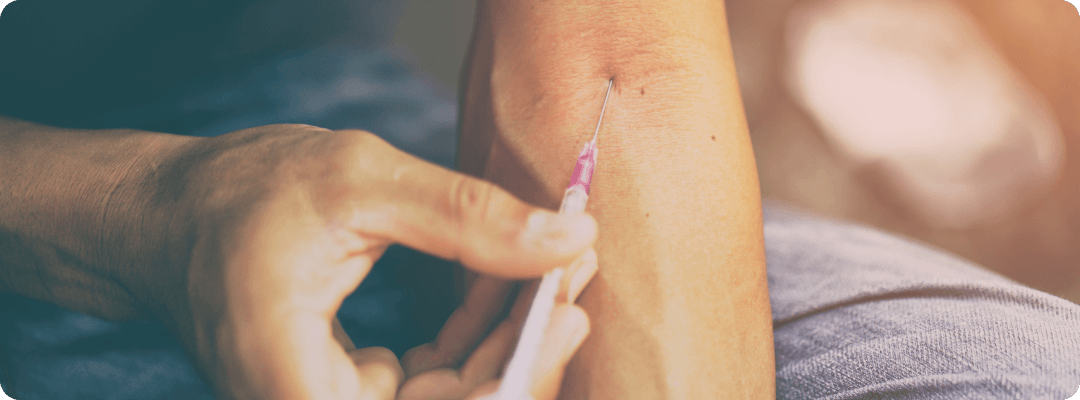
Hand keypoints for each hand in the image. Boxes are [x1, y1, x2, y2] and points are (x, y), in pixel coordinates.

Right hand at [148, 124, 596, 398]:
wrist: (168, 214)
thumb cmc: (240, 193)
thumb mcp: (360, 182)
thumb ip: (466, 217)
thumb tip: (570, 239)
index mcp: (295, 384)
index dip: (517, 373)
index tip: (566, 309)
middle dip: (525, 349)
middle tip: (572, 277)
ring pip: (450, 397)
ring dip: (507, 337)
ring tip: (550, 269)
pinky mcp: (346, 390)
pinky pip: (431, 380)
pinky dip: (473, 335)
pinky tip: (501, 281)